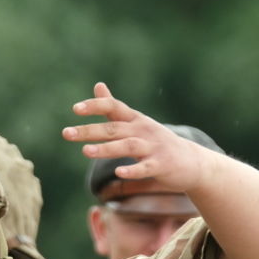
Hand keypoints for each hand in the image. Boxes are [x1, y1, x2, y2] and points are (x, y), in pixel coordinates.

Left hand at [62, 82, 216, 195]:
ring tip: (85, 151)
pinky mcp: (162, 165)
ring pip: (128, 146)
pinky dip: (133, 169)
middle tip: (67, 133)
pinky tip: (118, 172)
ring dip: (106, 148)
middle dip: (90, 130)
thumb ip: (115, 108)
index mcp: (135, 119)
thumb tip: (97, 86)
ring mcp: (153, 147)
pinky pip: (145, 168)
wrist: (191, 162)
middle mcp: (143, 130)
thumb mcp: (137, 122)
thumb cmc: (157, 142)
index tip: (75, 109)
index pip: (113, 107)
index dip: (95, 106)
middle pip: (114, 128)